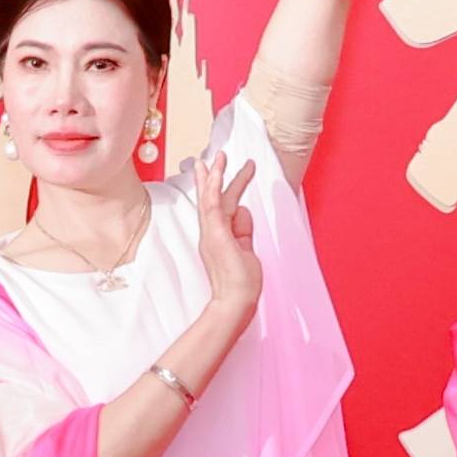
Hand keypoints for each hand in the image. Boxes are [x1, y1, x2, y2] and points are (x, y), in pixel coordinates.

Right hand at [191, 150, 265, 335]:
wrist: (235, 300)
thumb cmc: (241, 282)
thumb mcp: (246, 249)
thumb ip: (244, 229)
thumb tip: (244, 210)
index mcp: (218, 237)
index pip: (219, 208)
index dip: (220, 189)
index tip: (217, 174)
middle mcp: (210, 233)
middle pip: (211, 198)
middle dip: (212, 176)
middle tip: (213, 157)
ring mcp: (211, 233)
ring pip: (210, 197)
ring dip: (215, 175)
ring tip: (220, 157)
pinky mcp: (215, 233)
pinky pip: (212, 205)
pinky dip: (213, 187)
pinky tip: (215, 173)